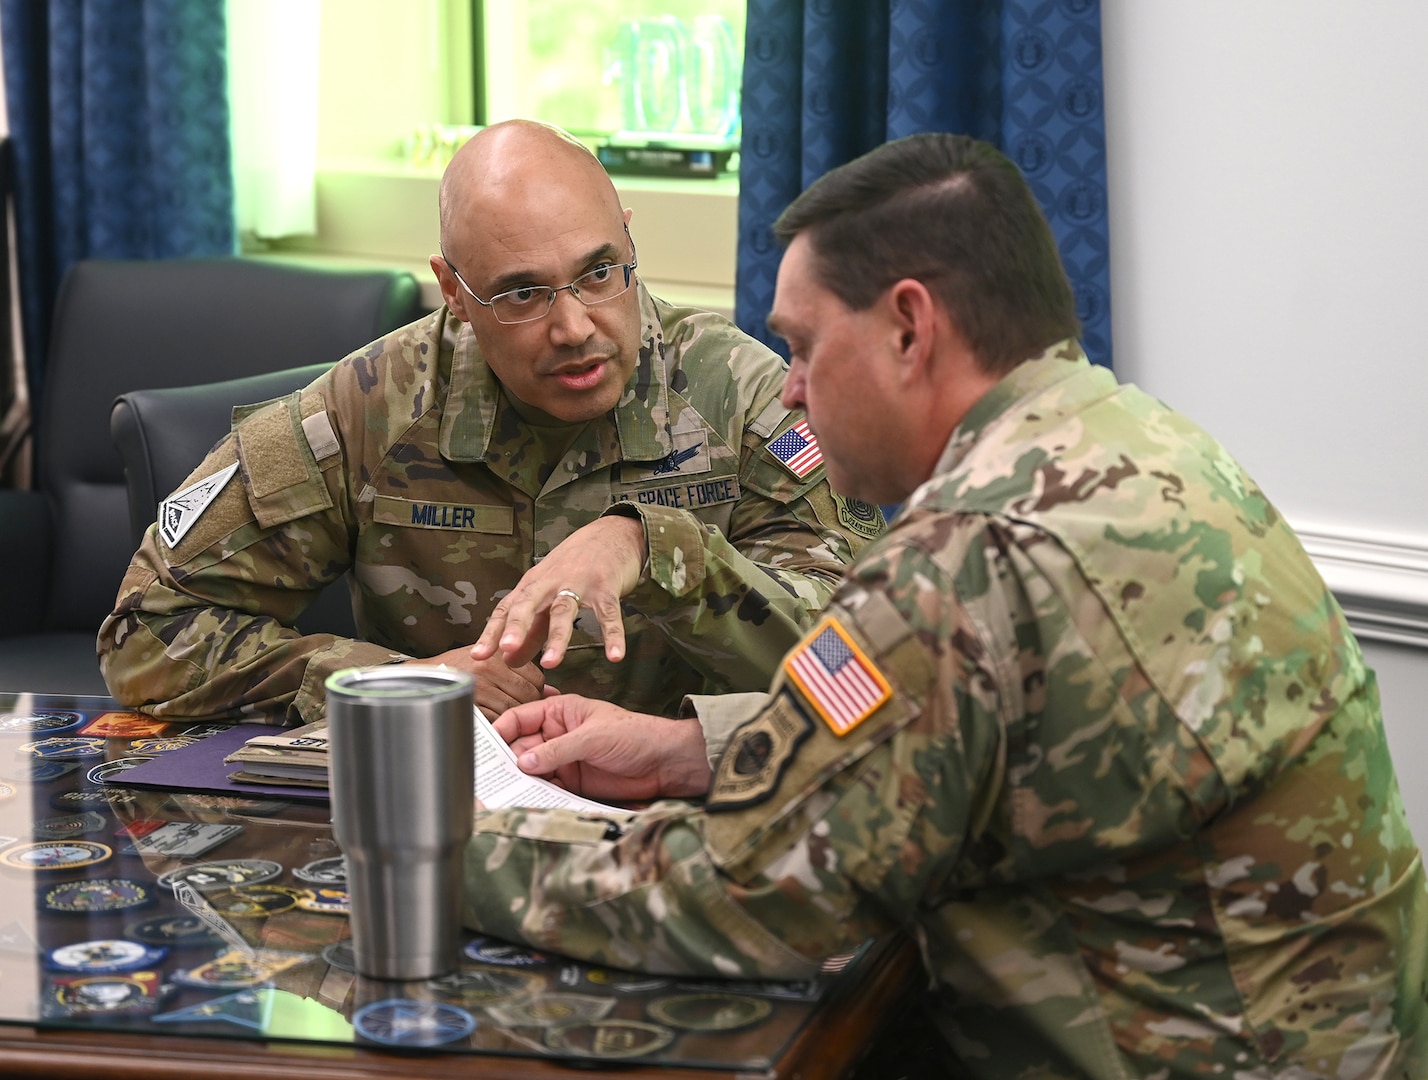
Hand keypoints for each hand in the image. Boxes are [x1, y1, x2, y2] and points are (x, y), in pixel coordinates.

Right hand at [396, 648, 549, 715]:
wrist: (424, 676)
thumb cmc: (459, 667)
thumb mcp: (491, 658)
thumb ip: (522, 671)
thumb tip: (552, 692)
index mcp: (499, 654)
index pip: (536, 678)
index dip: (538, 691)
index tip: (531, 697)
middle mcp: (490, 668)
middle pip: (528, 694)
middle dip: (530, 706)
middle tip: (523, 711)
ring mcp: (480, 687)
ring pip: (514, 708)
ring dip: (515, 717)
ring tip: (509, 718)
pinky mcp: (470, 705)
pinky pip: (496, 719)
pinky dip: (499, 724)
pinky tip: (496, 722)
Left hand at [471, 516, 645, 669]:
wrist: (611, 533)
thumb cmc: (576, 565)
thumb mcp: (548, 594)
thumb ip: (531, 630)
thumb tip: (509, 660)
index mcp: (534, 584)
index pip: (507, 608)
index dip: (492, 632)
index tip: (478, 656)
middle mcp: (551, 582)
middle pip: (529, 603)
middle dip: (517, 626)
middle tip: (506, 650)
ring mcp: (579, 582)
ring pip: (565, 610)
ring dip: (557, 638)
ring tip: (551, 663)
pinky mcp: (606, 586)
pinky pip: (608, 613)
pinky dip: (612, 635)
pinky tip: (615, 656)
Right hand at [493, 694, 710, 801]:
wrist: (664, 764)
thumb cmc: (635, 735)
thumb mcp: (593, 736)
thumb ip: (558, 750)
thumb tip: (523, 762)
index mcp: (559, 712)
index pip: (520, 718)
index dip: (501, 731)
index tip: (484, 748)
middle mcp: (555, 736)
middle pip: (519, 748)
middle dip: (504, 762)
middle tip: (488, 779)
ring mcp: (562, 761)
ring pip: (529, 771)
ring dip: (517, 782)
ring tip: (500, 795)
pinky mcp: (571, 784)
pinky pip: (545, 789)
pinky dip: (534, 796)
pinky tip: (524, 803)